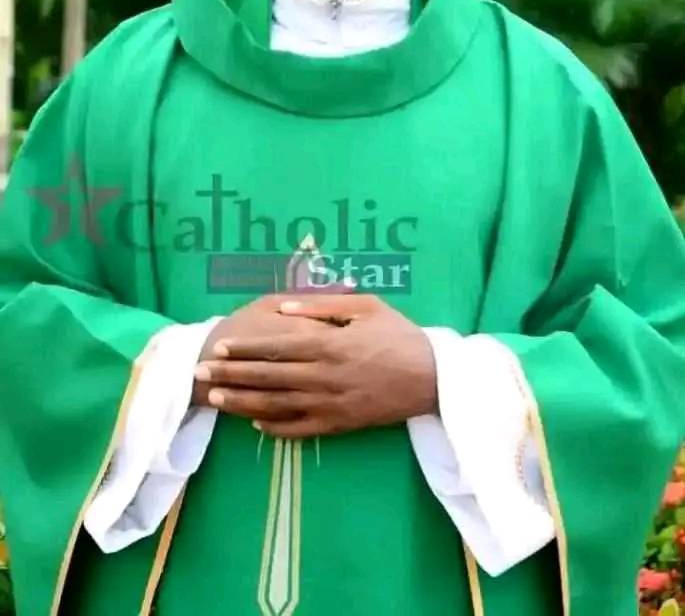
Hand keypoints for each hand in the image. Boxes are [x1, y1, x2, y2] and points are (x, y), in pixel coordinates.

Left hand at [194, 293, 437, 437]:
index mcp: (329, 344)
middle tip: (200, 375)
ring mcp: (331, 404)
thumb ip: (322, 306)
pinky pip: (301, 430)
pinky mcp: (341, 424)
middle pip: (268, 377)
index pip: (276, 347)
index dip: (245, 349)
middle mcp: (324, 376)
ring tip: (216, 400)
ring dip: (244, 403)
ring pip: (278, 406)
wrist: (433, 378)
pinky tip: (254, 425)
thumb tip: (284, 309)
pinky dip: (276, 428)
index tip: (219, 349)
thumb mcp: (366, 306)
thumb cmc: (400, 335)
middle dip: (231, 376)